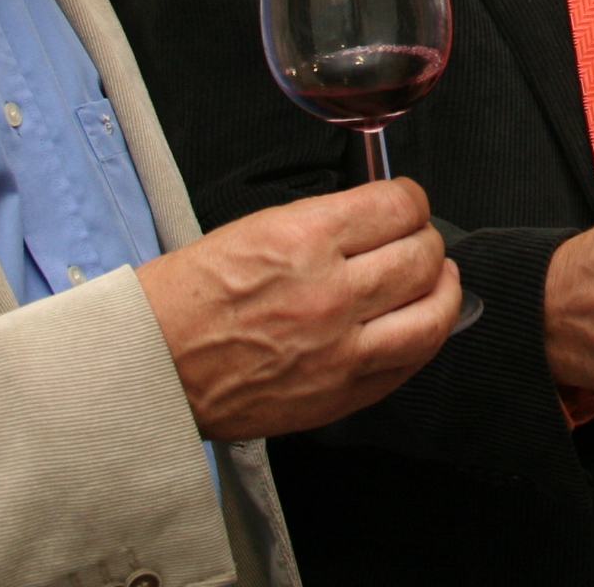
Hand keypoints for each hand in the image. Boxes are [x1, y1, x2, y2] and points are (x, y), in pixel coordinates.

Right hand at [138, 178, 461, 441]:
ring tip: (439, 280)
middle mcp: (330, 293)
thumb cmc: (187, 297)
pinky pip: (410, 363)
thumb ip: (326, 223)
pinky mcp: (340, 393)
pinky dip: (426, 338)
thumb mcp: (255, 228)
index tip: (407, 204)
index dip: (410, 199)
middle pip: (422, 256)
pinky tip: (421, 324)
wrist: (150, 365)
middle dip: (427, 240)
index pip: (398, 206)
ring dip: (444, 289)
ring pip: (433, 313)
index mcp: (304, 240)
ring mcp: (340, 349)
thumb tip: (378, 218)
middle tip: (418, 239)